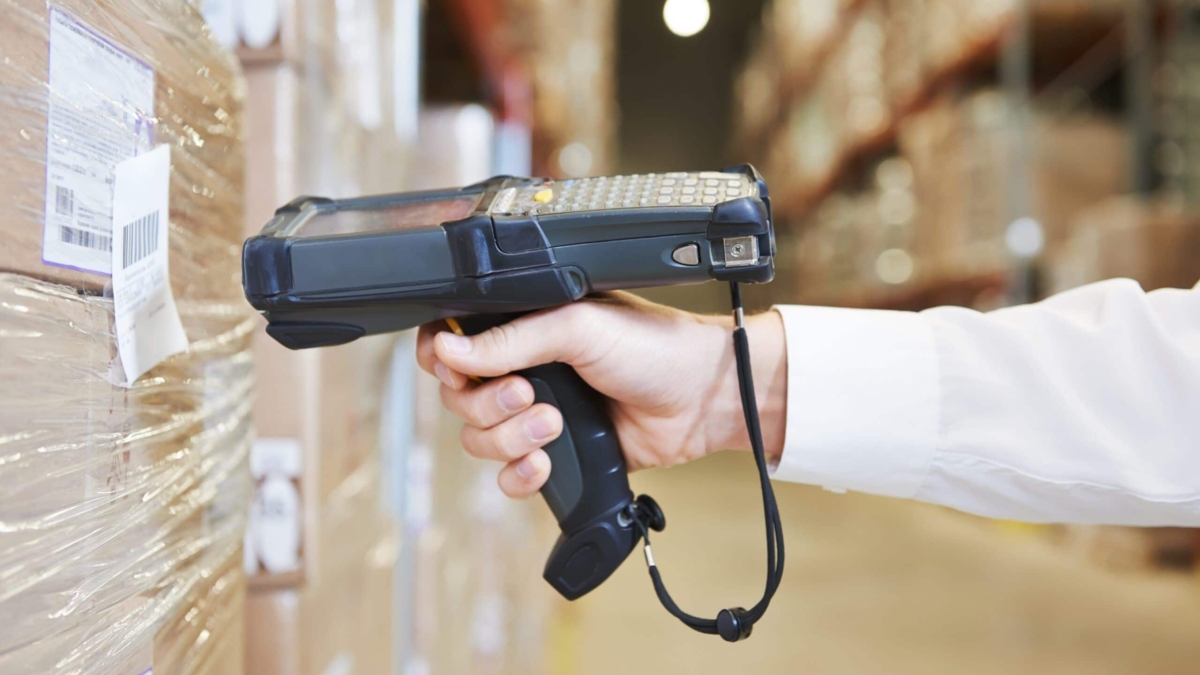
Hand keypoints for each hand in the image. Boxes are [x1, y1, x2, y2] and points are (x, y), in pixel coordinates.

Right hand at [415, 292, 786, 498]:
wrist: (700, 399)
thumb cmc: (652, 346)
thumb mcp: (577, 325)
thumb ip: (510, 338)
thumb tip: (447, 348)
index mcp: (523, 327)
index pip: (452, 342)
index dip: (443, 359)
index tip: (458, 369)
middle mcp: (523, 369)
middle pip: (459, 398)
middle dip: (487, 403)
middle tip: (528, 393)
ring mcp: (536, 415)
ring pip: (480, 440)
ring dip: (510, 438)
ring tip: (555, 423)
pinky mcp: (555, 456)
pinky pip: (509, 477)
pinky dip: (519, 475)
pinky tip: (544, 463)